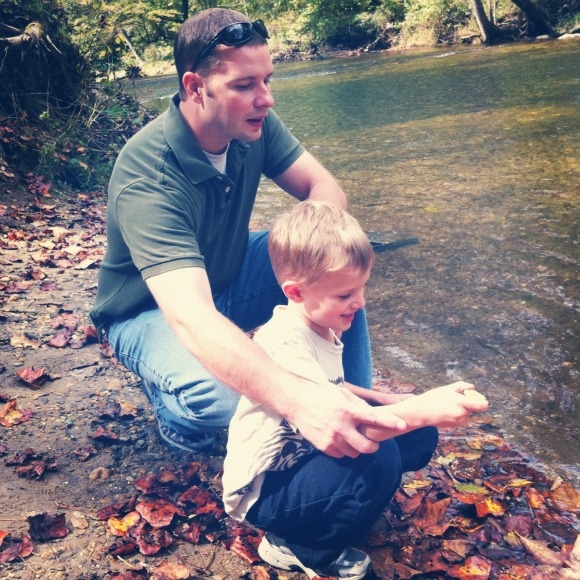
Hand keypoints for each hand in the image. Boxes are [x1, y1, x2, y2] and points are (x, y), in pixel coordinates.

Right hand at [288, 383, 405, 458]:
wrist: (298, 402)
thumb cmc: (323, 395)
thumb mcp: (342, 393)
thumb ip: (359, 405)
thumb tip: (373, 416)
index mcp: (348, 410)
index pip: (374, 419)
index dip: (390, 423)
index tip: (402, 425)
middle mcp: (341, 426)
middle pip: (367, 447)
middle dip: (373, 447)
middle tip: (373, 443)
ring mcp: (332, 438)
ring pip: (354, 453)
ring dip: (357, 448)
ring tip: (352, 439)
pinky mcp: (324, 446)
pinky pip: (341, 455)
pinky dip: (343, 450)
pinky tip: (340, 440)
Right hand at [413, 381, 488, 426]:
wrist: (421, 412)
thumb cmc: (433, 398)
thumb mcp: (447, 389)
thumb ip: (462, 386)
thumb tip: (472, 387)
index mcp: (462, 404)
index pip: (482, 405)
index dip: (482, 400)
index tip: (473, 396)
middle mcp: (463, 415)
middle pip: (473, 408)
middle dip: (468, 402)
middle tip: (456, 396)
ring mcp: (459, 422)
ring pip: (466, 413)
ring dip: (462, 408)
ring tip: (448, 403)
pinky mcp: (454, 426)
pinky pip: (460, 418)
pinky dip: (457, 414)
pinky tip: (446, 410)